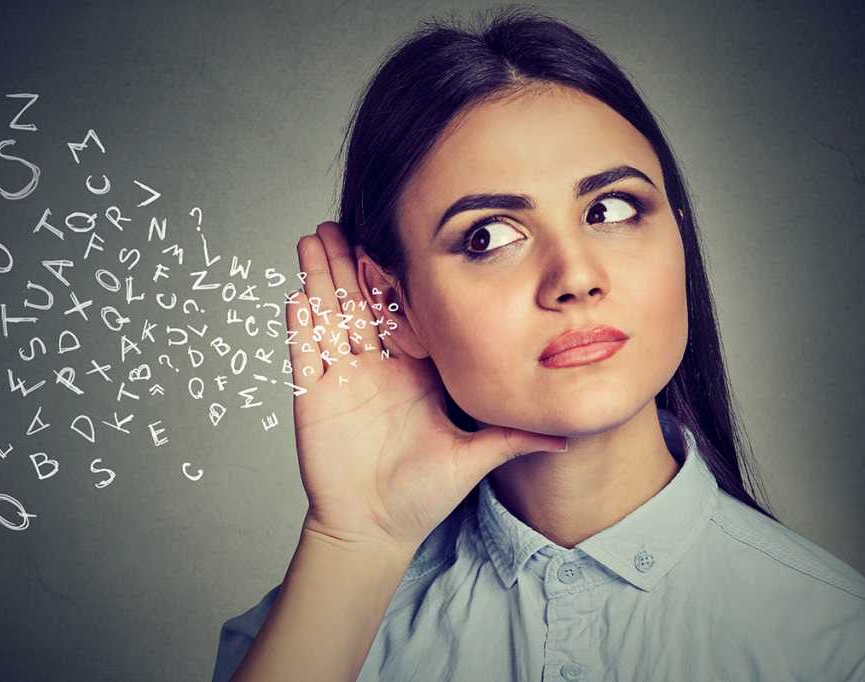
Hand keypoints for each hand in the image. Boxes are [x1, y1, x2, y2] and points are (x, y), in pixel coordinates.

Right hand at [286, 221, 567, 555]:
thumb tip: (566, 432)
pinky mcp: (314, 401)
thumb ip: (513, 437)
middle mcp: (374, 368)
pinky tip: (298, 296)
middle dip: (347, 262)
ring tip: (312, 238)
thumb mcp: (474, 457)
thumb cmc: (422, 494)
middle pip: (358, 303)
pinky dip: (303, 328)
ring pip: (329, 319)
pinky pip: (307, 358)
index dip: (394, 277)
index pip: (401, 312)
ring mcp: (342, 381)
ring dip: (319, 279)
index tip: (394, 239)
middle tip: (340, 220)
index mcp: (411, 371)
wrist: (377, 529)